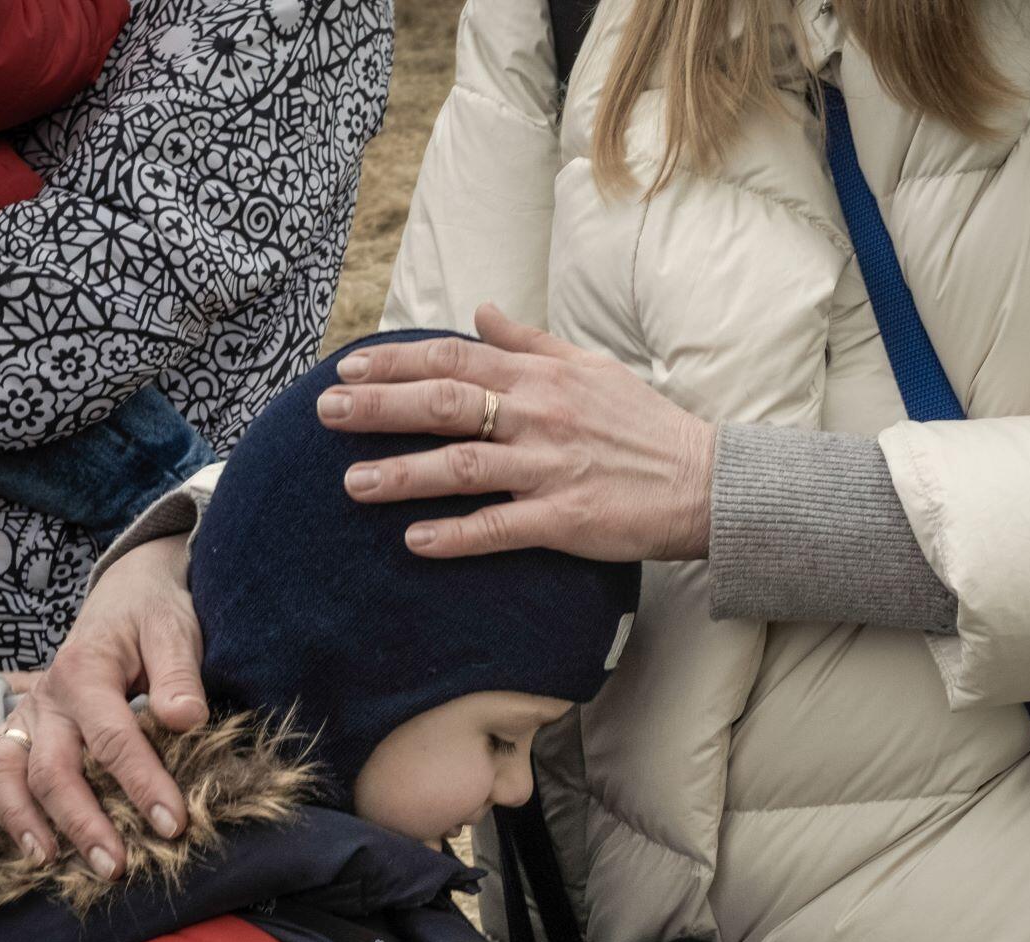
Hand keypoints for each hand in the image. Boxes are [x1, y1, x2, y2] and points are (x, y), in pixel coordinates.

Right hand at [0, 534, 203, 873]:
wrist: (127, 594)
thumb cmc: (154, 616)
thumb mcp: (174, 632)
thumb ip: (179, 675)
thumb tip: (185, 719)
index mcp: (85, 672)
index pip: (113, 739)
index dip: (143, 785)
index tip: (173, 825)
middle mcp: (47, 698)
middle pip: (51, 768)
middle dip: (81, 822)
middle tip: (112, 867)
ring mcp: (27, 713)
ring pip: (4, 770)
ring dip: (19, 820)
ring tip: (44, 861)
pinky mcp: (20, 724)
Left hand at [315, 302, 714, 562]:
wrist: (703, 481)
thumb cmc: (644, 425)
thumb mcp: (590, 367)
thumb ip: (529, 342)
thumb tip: (480, 312)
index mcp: (540, 377)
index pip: (454, 360)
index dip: (396, 362)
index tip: (348, 368)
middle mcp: (539, 416)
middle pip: (444, 404)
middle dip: (380, 407)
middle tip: (326, 412)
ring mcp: (550, 469)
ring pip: (462, 466)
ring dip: (403, 474)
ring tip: (352, 483)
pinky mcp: (565, 520)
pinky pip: (500, 528)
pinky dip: (456, 534)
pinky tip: (415, 541)